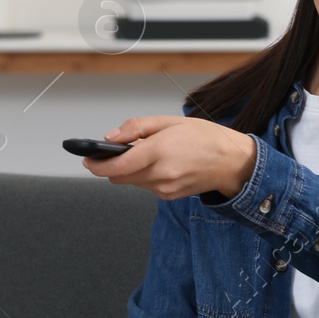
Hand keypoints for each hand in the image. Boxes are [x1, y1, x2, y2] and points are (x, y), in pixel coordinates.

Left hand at [82, 115, 255, 200]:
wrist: (232, 162)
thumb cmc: (205, 138)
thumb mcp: (169, 121)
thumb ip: (136, 128)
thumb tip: (110, 138)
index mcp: (159, 151)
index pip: (117, 166)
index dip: (97, 165)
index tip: (86, 159)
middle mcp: (161, 174)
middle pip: (119, 177)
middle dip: (112, 166)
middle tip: (116, 151)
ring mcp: (165, 188)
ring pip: (132, 182)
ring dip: (130, 170)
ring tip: (148, 153)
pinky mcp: (169, 196)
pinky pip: (146, 186)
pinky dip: (145, 176)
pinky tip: (161, 164)